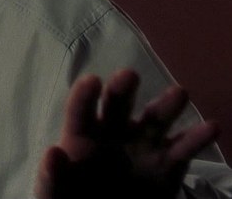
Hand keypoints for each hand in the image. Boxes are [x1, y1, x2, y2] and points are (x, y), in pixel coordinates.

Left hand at [35, 69, 219, 198]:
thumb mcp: (55, 194)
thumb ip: (53, 177)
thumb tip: (53, 154)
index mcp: (81, 136)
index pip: (80, 112)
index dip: (84, 96)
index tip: (91, 81)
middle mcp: (112, 132)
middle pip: (117, 105)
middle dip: (122, 90)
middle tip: (128, 75)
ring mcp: (142, 145)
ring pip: (154, 120)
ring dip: (166, 106)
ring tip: (179, 93)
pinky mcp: (168, 164)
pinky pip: (183, 149)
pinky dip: (196, 138)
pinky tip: (210, 127)